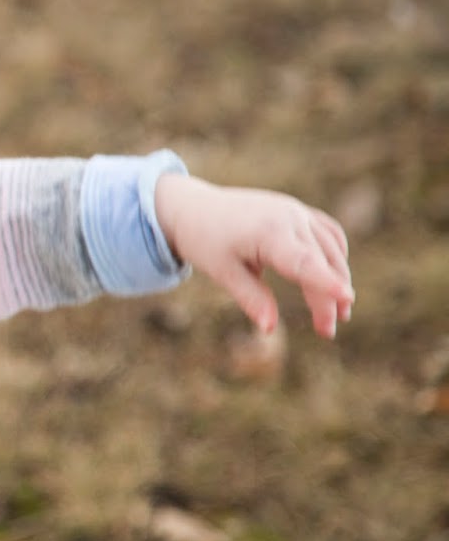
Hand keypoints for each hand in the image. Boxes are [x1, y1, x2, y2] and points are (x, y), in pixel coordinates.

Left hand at [155, 173, 353, 337]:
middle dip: (328, 300)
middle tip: (327, 332)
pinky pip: (327, 233)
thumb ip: (250, 298)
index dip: (325, 281)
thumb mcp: (222, 272)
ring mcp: (296, 210)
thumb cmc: (204, 241)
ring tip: (337, 313)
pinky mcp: (298, 210)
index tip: (346, 297)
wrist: (194, 207)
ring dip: (338, 279)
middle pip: (320, 263)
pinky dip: (335, 255)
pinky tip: (334, 277)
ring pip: (331, 248)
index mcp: (267, 232)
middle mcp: (288, 217)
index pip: (303, 261)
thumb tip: (269, 328)